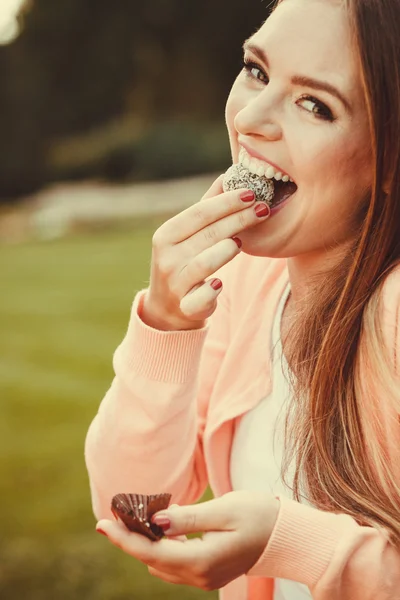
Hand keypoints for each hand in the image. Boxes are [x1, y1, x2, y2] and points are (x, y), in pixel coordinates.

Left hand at [96, 491, 279, 590]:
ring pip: (161, 564)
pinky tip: (159, 529)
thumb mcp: (224, 511)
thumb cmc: (259, 516)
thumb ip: (187, 518)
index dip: (124, 538)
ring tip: (133, 519)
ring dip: (145, 543)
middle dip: (131, 539)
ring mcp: (204, 577)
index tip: (101, 522)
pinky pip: (174, 564)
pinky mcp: (208, 571)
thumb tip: (154, 520)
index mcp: (201, 561)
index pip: (150, 553)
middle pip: (151, 560)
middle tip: (115, 514)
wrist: (287, 535)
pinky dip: (161, 548)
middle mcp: (199, 575)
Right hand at [141, 175, 269, 330]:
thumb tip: (228, 176)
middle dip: (238, 220)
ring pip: (204, 263)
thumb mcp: (187, 235)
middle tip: (263, 209)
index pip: (199, 213)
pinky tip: (220, 283)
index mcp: (166, 235)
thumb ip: (206, 209)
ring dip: (226, 250)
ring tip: (241, 243)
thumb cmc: (184, 262)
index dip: (226, 202)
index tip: (251, 193)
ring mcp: (175, 284)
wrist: (167, 308)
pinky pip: (201, 298)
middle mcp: (167, 258)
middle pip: (207, 235)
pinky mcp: (185, 307)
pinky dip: (211, 290)